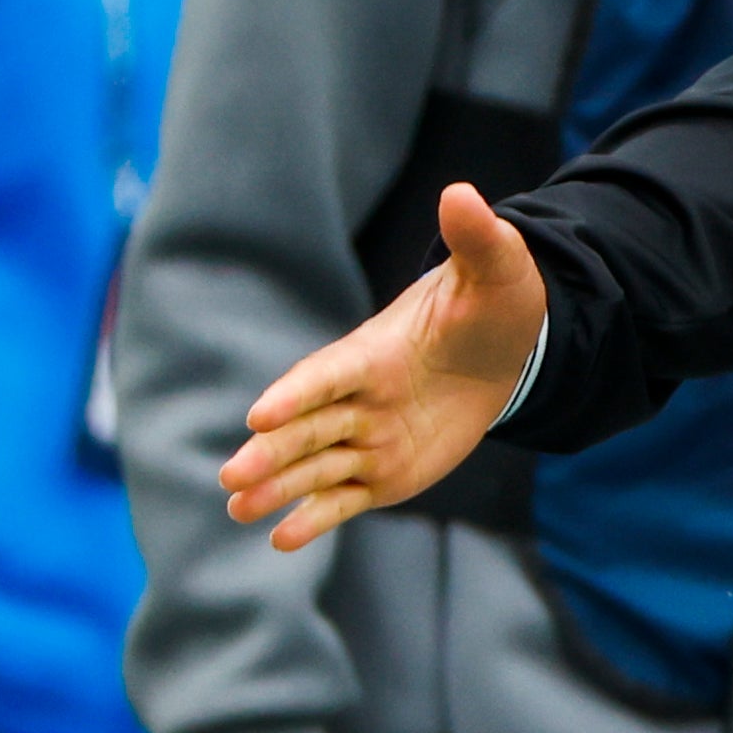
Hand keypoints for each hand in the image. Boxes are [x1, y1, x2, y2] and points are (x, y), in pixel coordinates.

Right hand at [223, 183, 544, 550]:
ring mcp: (366, 438)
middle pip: (308, 429)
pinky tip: (283, 539)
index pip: (329, 375)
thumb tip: (461, 193)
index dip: (298, 393)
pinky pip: (344, 498)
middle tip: (232, 475)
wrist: (500, 351)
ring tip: (238, 509)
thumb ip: (476, 239)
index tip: (261, 414)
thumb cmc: (492, 305)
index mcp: (375, 352)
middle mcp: (359, 398)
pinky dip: (316, 518)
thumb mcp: (496, 271)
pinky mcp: (380, 473)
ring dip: (278, 489)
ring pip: (316, 467)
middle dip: (271, 452)